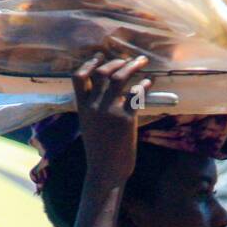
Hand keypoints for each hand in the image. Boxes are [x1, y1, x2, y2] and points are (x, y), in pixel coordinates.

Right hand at [73, 52, 151, 186]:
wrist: (105, 170)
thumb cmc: (99, 150)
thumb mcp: (89, 125)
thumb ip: (93, 108)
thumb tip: (107, 92)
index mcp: (82, 107)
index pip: (78, 77)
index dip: (89, 63)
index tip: (100, 56)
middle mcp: (94, 106)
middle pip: (102, 72)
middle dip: (116, 61)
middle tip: (128, 59)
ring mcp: (110, 111)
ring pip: (119, 78)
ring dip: (132, 66)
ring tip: (141, 62)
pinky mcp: (126, 119)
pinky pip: (136, 94)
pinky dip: (144, 85)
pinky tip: (149, 83)